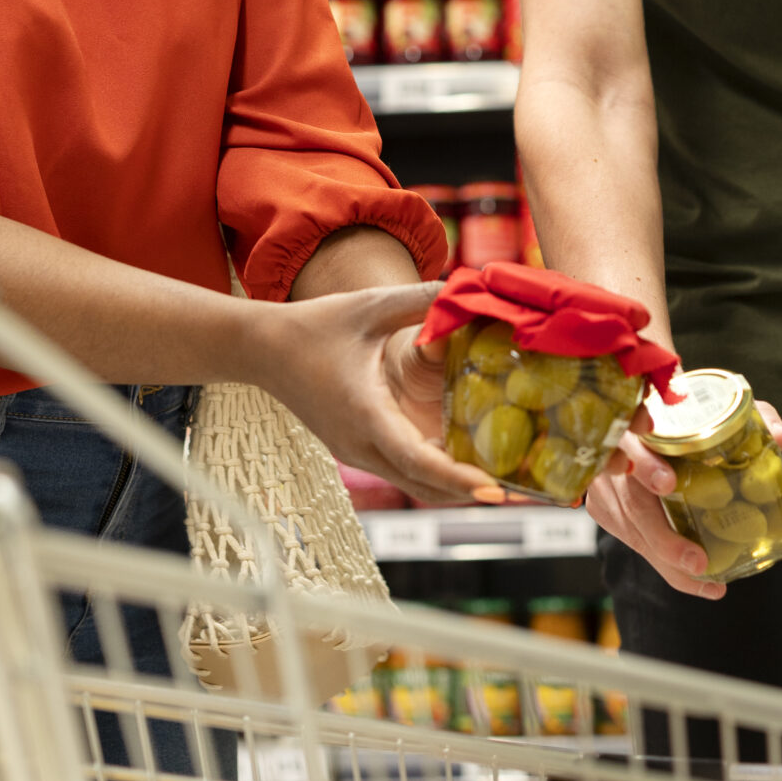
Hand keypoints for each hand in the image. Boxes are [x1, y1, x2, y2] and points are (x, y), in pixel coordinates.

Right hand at [252, 285, 500, 508]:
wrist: (262, 349)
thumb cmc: (314, 325)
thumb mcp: (370, 306)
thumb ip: (420, 299)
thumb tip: (468, 289)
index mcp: (364, 413)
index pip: (416, 459)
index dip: (456, 477)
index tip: (492, 489)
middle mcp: (359, 444)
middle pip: (421, 484)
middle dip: (468, 492)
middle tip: (518, 491)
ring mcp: (354, 452)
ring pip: (411, 483)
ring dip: (452, 487)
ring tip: (499, 482)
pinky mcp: (354, 449)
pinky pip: (400, 471)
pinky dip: (432, 474)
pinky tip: (463, 461)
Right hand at [583, 402, 781, 597]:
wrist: (641, 426)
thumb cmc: (686, 416)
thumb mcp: (720, 410)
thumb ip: (754, 419)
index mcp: (637, 424)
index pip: (628, 440)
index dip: (644, 463)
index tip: (668, 484)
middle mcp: (614, 459)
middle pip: (629, 503)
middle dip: (663, 539)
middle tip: (699, 561)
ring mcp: (605, 488)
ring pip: (634, 534)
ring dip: (670, 562)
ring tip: (710, 581)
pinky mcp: (605, 511)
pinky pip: (638, 545)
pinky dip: (669, 568)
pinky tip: (700, 583)